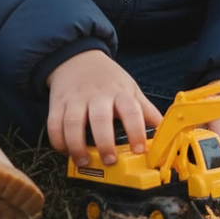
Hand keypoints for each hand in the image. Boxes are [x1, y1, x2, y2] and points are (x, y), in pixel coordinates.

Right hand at [46, 50, 162, 166]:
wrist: (78, 57)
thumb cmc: (108, 79)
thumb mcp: (130, 89)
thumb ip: (146, 111)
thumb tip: (165, 132)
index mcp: (120, 93)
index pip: (131, 111)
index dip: (136, 131)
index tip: (140, 150)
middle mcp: (98, 95)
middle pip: (100, 119)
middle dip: (104, 143)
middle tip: (110, 161)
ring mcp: (76, 98)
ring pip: (73, 123)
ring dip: (77, 146)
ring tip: (84, 161)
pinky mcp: (58, 103)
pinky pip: (54, 124)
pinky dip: (57, 141)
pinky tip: (65, 151)